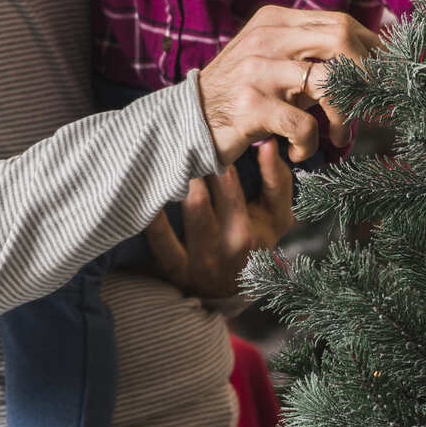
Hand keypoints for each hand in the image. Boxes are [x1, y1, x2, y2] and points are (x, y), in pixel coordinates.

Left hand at [144, 140, 293, 297]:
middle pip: (199, 200)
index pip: (229, 186)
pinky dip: (153, 214)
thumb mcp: (276, 216)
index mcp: (247, 233)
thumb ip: (276, 179)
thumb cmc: (257, 241)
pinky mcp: (174, 270)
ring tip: (166, 163)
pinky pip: (159, 239)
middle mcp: (223, 250)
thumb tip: (268, 143)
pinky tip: (149, 192)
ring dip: (173, 185)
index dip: (214, 159)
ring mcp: (197, 263)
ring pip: (185, 213)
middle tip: (175, 147)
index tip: (203, 140)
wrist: (235, 286)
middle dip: (186, 171)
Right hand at [197, 5, 381, 164]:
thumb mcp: (270, 62)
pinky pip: (303, 124)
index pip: (341, 23)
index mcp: (275, 21)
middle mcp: (267, 39)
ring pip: (328, 82)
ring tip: (337, 137)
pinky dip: (308, 145)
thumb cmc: (239, 97)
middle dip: (368, 76)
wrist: (185, 123)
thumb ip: (308, 55)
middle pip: (341, 38)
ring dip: (343, 116)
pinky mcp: (250, 106)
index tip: (389, 79)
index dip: (373, 52)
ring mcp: (257, 70)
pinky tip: (298, 154)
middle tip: (373, 106)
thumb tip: (368, 65)